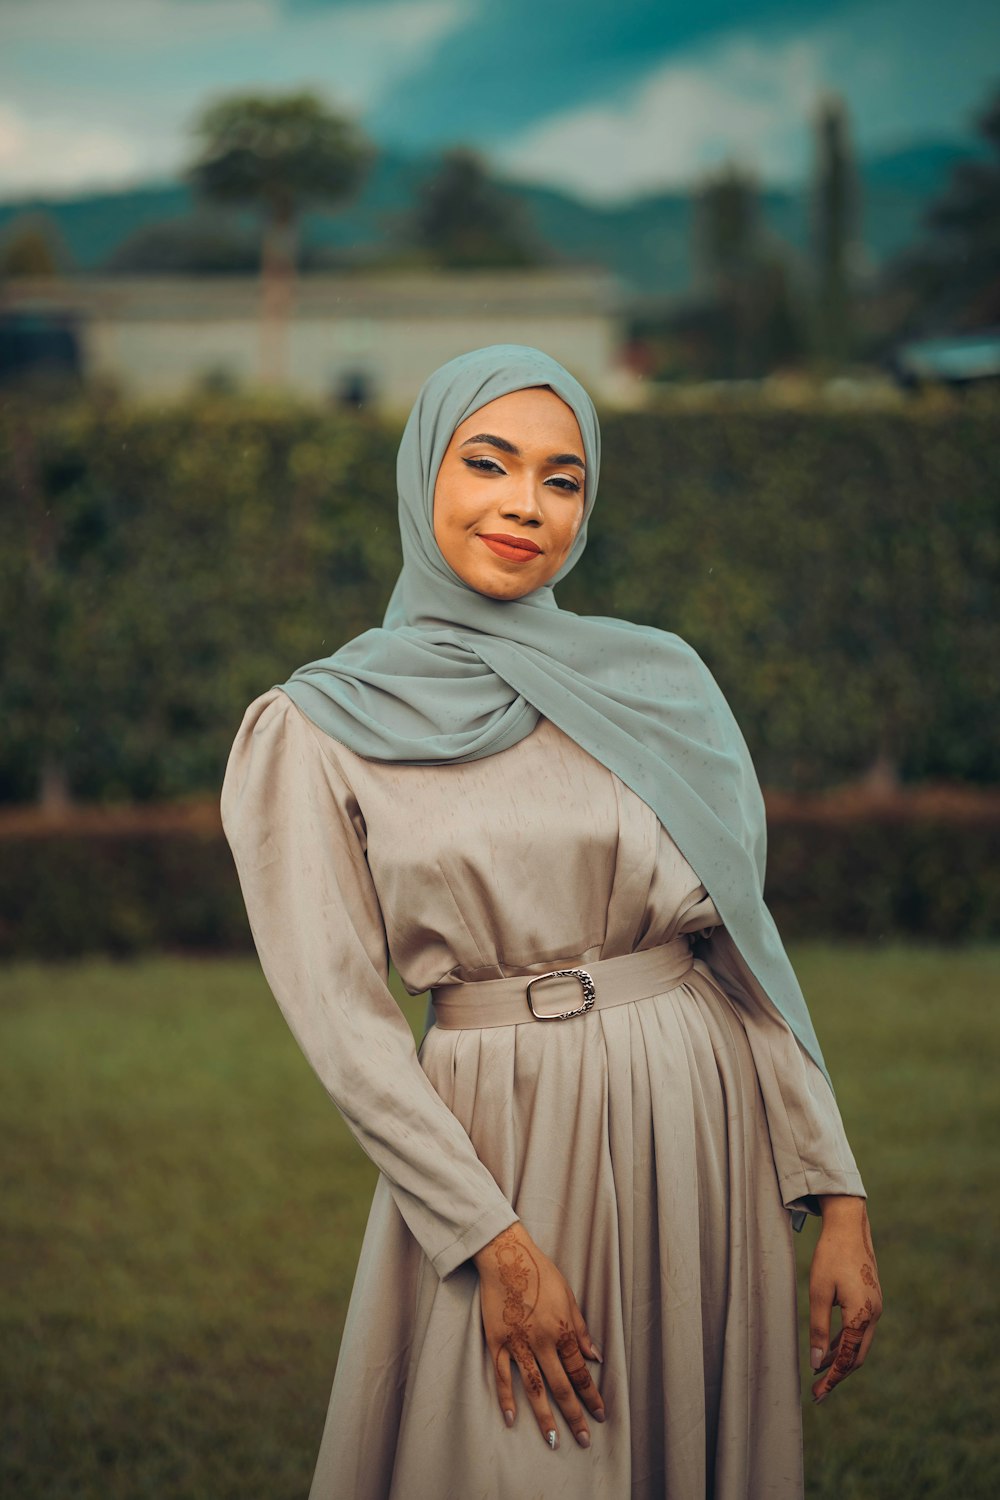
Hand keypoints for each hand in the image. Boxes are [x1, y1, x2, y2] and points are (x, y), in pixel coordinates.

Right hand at [472, 1220, 606, 1449]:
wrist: (505, 1256)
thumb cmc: (540, 1272)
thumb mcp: (568, 1296)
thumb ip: (581, 1329)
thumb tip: (595, 1357)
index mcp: (562, 1330)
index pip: (580, 1372)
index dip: (591, 1395)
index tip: (600, 1415)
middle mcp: (542, 1341)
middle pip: (561, 1387)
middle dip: (574, 1416)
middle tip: (584, 1440)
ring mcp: (517, 1344)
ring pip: (534, 1389)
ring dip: (544, 1418)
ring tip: (553, 1441)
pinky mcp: (496, 1341)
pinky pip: (502, 1376)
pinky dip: (506, 1398)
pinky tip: (512, 1419)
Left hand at [808, 1196, 883, 1402]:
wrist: (849, 1226)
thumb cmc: (831, 1257)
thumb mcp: (819, 1292)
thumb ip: (820, 1329)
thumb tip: (818, 1363)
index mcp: (862, 1315)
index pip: (847, 1359)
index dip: (832, 1379)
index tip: (817, 1395)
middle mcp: (874, 1315)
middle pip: (857, 1357)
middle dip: (838, 1375)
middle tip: (818, 1392)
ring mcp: (875, 1307)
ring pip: (860, 1344)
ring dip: (841, 1359)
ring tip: (820, 1373)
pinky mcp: (871, 1300)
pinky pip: (860, 1330)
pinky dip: (846, 1343)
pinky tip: (831, 1349)